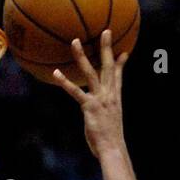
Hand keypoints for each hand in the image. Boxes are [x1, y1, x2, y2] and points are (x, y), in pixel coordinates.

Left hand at [53, 29, 127, 158]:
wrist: (113, 149)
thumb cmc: (110, 141)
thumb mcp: (111, 124)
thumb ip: (106, 115)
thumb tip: (100, 117)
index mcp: (115, 99)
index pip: (118, 76)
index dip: (120, 63)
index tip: (123, 51)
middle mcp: (109, 95)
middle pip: (107, 67)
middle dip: (106, 48)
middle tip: (105, 30)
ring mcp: (100, 99)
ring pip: (91, 73)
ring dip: (82, 56)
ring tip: (75, 41)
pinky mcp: (90, 106)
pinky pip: (75, 91)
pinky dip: (65, 82)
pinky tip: (56, 73)